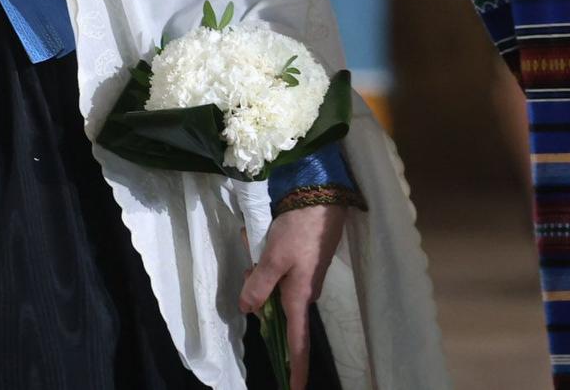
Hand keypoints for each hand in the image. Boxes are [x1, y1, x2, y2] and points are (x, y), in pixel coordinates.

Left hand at [240, 205, 346, 389]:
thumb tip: (247, 310)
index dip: (295, 368)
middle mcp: (304, 292)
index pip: (297, 342)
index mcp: (299, 298)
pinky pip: (278, 268)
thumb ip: (258, 286)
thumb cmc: (299, 230)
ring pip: (273, 285)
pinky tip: (260, 237)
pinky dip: (266, 257)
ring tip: (254, 242)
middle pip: (275, 309)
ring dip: (259, 269)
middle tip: (249, 264)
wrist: (322, 197)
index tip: (293, 389)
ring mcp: (305, 276)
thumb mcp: (273, 259)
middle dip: (257, 293)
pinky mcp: (303, 260)